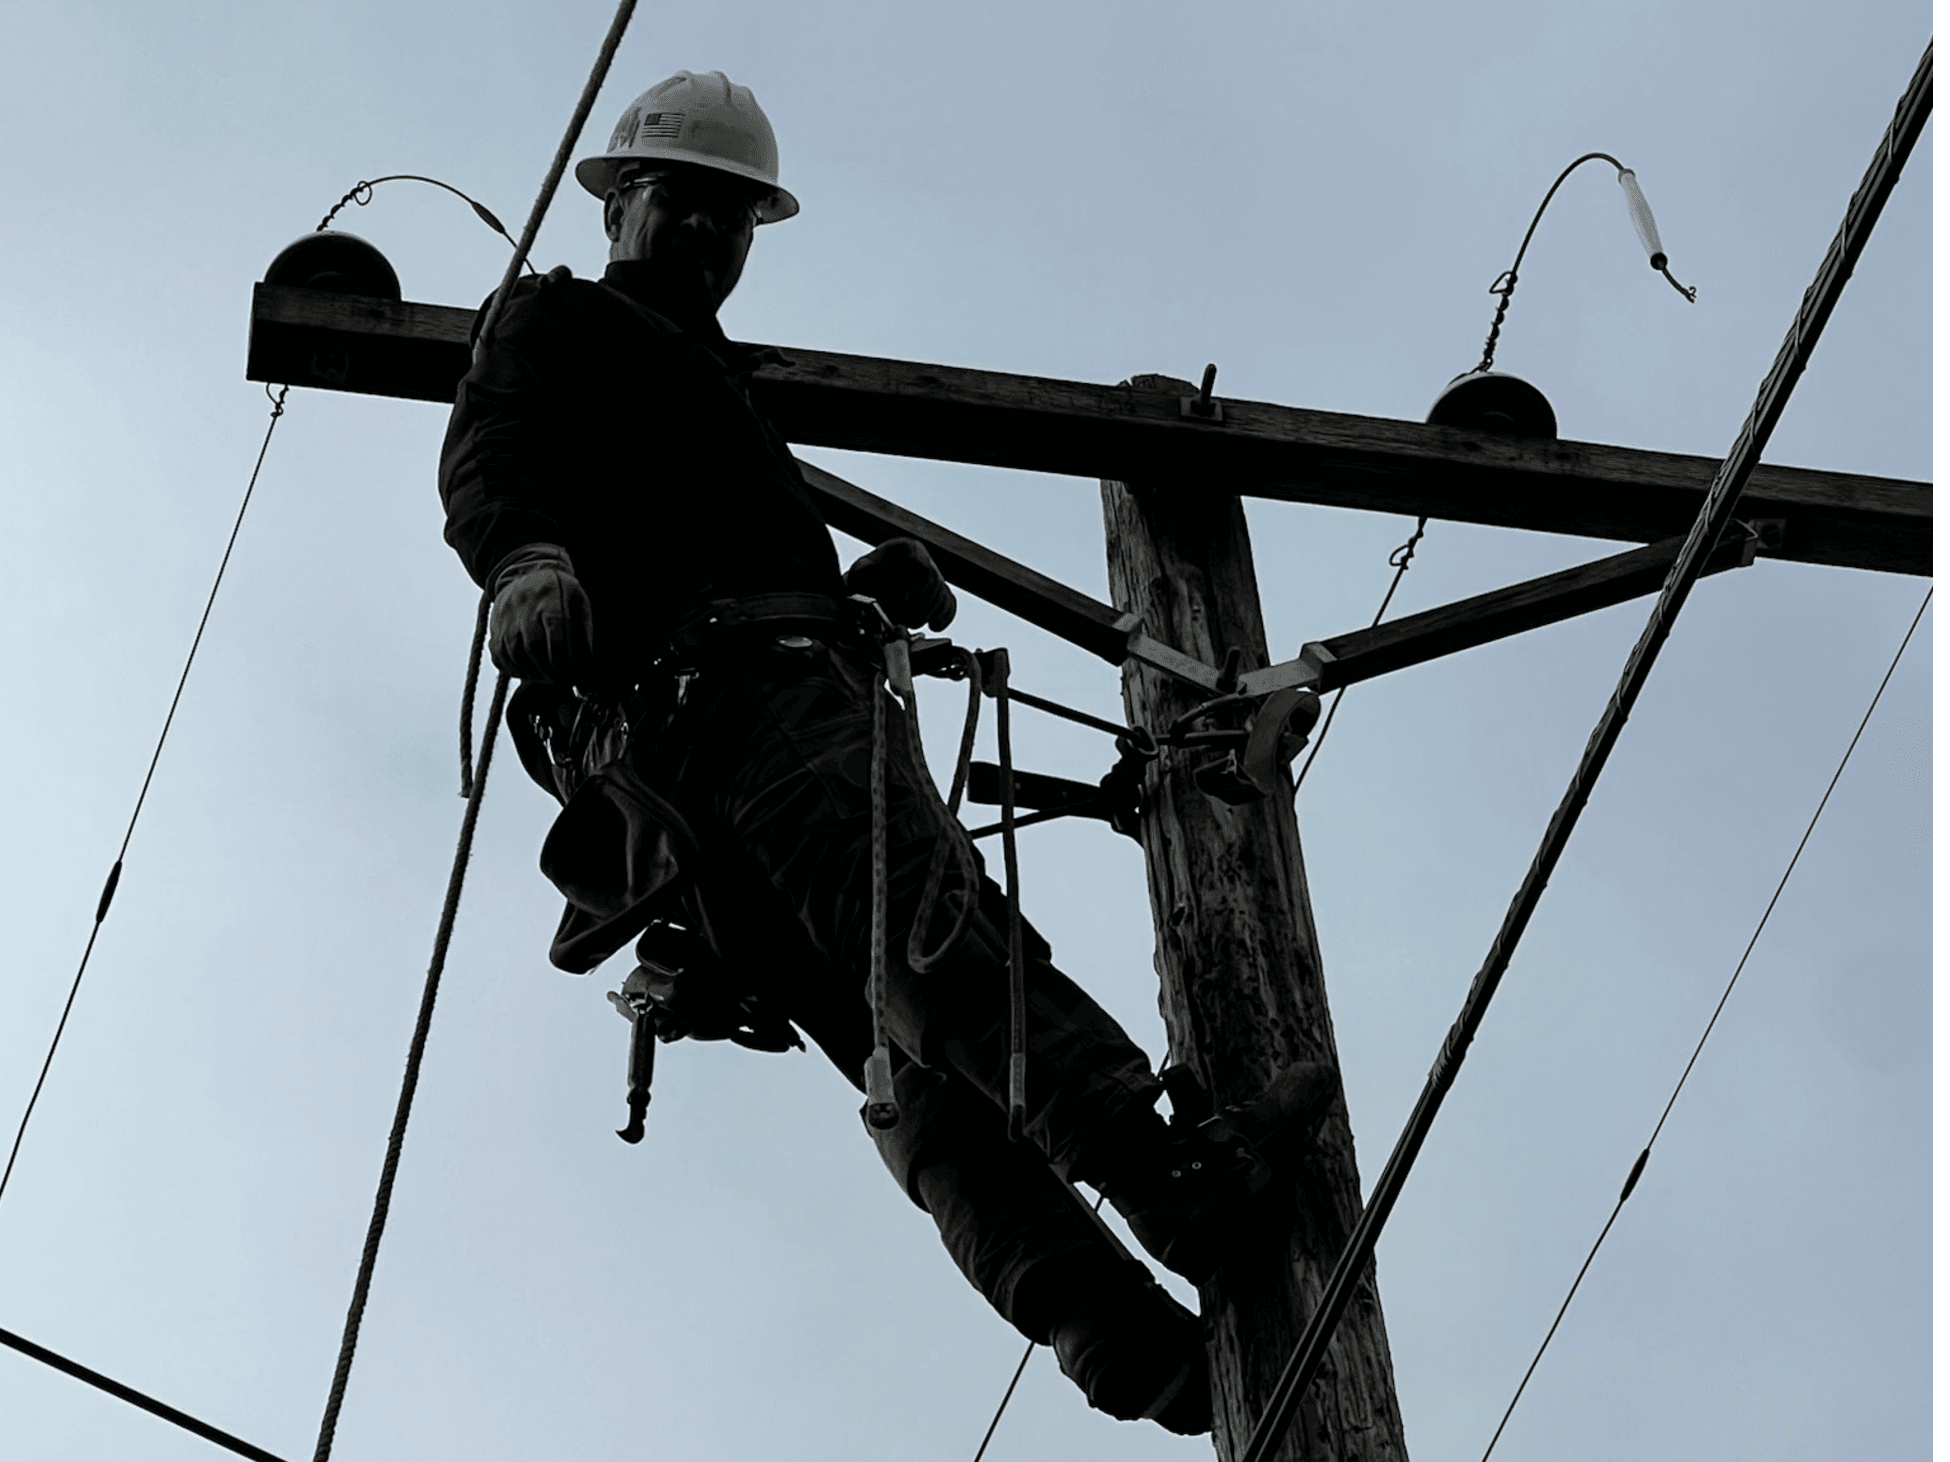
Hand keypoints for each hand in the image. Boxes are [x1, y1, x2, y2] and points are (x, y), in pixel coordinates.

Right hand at [488, 543, 595, 681]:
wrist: (526, 572)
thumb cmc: (560, 593)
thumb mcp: (579, 603)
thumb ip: (584, 634)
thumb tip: (588, 670)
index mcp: (549, 598)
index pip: (555, 632)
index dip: (565, 658)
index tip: (575, 674)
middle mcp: (524, 606)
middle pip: (533, 645)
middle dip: (549, 670)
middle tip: (562, 680)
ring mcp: (506, 616)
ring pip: (513, 652)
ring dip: (531, 673)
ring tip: (547, 679)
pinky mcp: (495, 626)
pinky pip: (499, 654)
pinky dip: (513, 669)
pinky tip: (528, 673)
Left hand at [843, 538, 956, 630]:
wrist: (873, 587)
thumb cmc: (867, 577)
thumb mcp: (860, 570)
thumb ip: (860, 570)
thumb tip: (865, 569)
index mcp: (908, 548)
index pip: (921, 564)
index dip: (915, 585)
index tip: (903, 601)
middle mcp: (926, 560)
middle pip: (933, 583)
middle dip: (918, 605)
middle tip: (902, 618)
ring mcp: (936, 578)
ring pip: (941, 597)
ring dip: (925, 614)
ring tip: (908, 622)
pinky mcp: (942, 594)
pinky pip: (950, 606)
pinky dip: (943, 618)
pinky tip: (933, 625)